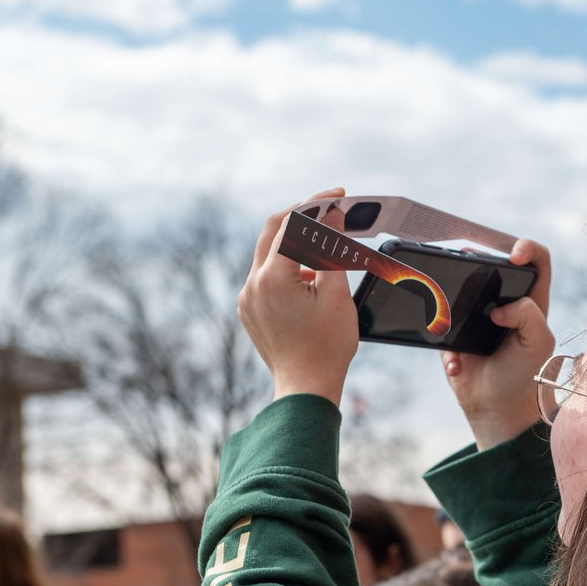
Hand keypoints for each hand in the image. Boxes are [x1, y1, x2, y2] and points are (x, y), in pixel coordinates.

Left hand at [238, 187, 358, 403]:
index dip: (317, 205)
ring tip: (328, 250)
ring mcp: (247, 298)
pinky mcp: (249, 309)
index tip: (339, 197)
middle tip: (330, 208)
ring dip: (296, 244)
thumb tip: (331, 217)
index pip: (292, 224)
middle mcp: (252, 284)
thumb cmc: (327, 346)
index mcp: (273, 278)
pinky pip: (266, 276)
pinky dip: (288, 267)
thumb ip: (331, 250)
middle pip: (273, 231)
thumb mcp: (337, 294)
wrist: (306, 388)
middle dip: (302, 216)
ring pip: (269, 254)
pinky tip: (312, 277)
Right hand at [440, 239, 554, 449]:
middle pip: (491, 264)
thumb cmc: (524, 376)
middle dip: (478, 259)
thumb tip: (499, 308)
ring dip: (451, 296)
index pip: (536, 260)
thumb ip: (529, 316)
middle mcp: (504, 301)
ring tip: (452, 314)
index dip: (527, 248)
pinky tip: (458, 365)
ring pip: (459, 287)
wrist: (497, 409)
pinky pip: (441, 325)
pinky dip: (447, 347)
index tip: (515, 254)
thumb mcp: (539, 343)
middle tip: (468, 264)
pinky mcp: (453, 333)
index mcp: (531, 300)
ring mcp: (475, 315)